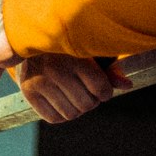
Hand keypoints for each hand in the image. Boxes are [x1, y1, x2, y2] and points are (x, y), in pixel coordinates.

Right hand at [16, 53, 131, 123]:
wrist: (30, 38)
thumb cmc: (69, 45)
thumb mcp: (89, 51)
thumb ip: (109, 68)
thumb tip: (128, 85)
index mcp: (74, 55)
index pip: (100, 89)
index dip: (106, 92)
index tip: (101, 87)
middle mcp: (55, 68)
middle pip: (86, 105)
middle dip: (92, 101)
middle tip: (87, 91)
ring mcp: (39, 81)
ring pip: (71, 114)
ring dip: (78, 109)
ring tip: (75, 95)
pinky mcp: (27, 91)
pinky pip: (54, 118)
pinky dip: (62, 114)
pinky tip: (62, 100)